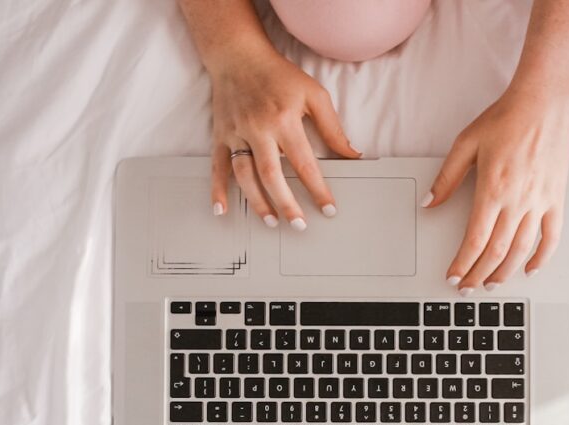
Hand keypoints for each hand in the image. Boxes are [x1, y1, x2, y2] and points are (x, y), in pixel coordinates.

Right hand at [209, 45, 359, 227]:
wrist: (238, 55)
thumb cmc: (279, 75)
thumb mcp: (314, 95)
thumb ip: (333, 128)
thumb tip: (352, 155)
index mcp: (284, 120)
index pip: (304, 163)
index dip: (318, 189)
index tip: (328, 209)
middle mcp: (258, 129)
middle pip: (272, 175)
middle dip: (287, 204)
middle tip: (300, 225)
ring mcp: (236, 134)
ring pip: (245, 175)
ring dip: (257, 202)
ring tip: (272, 222)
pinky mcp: (221, 135)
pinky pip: (217, 166)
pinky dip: (217, 189)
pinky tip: (221, 210)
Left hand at [424, 85, 568, 292]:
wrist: (545, 102)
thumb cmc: (506, 119)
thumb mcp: (466, 143)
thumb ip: (447, 177)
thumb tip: (429, 202)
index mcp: (492, 190)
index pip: (475, 239)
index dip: (463, 263)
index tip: (453, 277)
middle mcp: (518, 201)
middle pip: (497, 251)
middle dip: (479, 274)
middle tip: (467, 288)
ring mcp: (540, 202)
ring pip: (522, 249)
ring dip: (505, 272)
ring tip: (491, 285)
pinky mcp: (556, 199)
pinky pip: (551, 236)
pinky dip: (542, 257)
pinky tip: (530, 270)